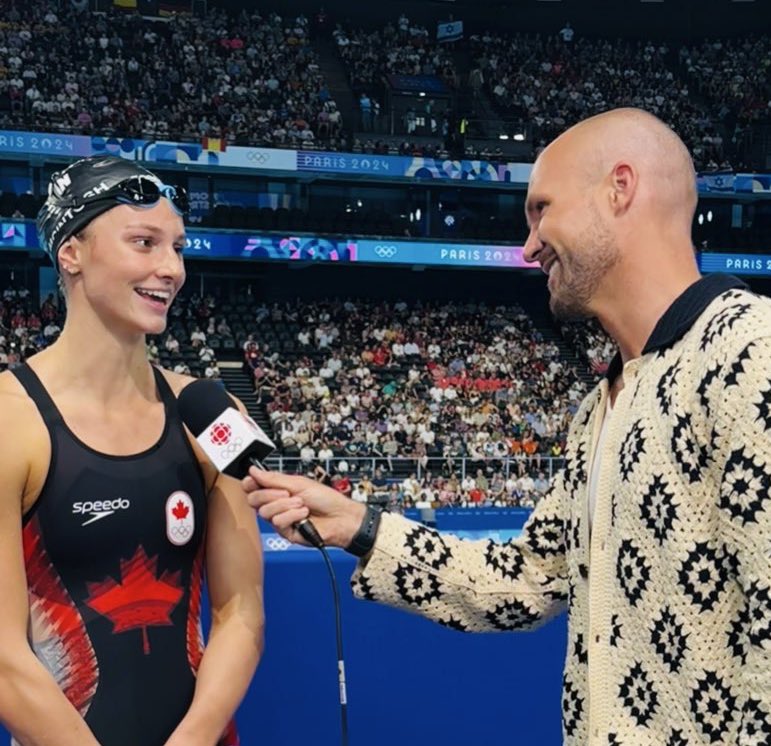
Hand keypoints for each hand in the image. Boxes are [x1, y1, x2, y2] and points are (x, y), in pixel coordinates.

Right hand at [242, 468, 365, 548]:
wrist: (340, 517)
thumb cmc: (326, 499)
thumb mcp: (299, 483)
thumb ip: (274, 478)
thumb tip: (253, 471)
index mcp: (279, 490)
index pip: (254, 487)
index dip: (251, 483)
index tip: (254, 480)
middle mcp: (278, 504)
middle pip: (254, 499)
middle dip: (270, 494)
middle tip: (287, 492)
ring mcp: (281, 518)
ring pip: (265, 512)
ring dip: (286, 505)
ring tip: (302, 504)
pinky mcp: (286, 532)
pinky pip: (278, 522)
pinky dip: (292, 515)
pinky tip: (304, 515)